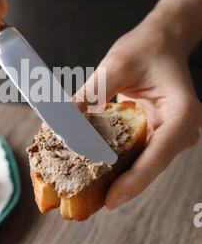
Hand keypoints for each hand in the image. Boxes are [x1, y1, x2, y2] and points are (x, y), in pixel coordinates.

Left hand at [77, 9, 201, 208]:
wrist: (160, 42)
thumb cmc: (144, 48)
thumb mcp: (115, 66)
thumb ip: (90, 95)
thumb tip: (60, 125)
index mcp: (182, 112)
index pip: (160, 152)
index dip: (136, 180)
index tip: (111, 199)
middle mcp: (181, 130)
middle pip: (150, 166)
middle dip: (119, 184)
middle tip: (84, 200)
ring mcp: (170, 136)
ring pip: (141, 166)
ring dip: (113, 177)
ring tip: (81, 189)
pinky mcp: (156, 137)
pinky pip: (135, 155)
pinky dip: (113, 163)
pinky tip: (88, 169)